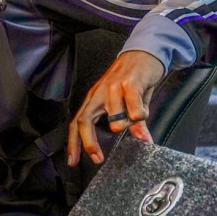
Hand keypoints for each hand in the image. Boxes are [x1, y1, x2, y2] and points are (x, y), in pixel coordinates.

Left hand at [66, 50, 164, 166]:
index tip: (72, 161)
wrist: (144, 54)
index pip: (77, 122)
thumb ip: (132, 122)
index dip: (73, 143)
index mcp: (95, 99)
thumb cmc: (133, 79)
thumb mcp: (128, 102)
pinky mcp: (129, 84)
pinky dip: (140, 115)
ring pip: (115, 118)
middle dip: (89, 142)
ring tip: (137, 117)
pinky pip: (133, 109)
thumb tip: (142, 140)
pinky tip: (144, 111)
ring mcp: (112, 88)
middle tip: (97, 158)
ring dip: (127, 124)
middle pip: (85, 121)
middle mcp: (99, 93)